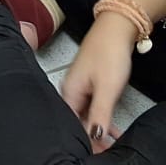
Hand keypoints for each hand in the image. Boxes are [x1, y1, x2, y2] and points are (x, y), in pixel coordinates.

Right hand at [63, 12, 133, 149]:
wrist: (114, 31)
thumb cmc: (107, 53)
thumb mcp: (107, 88)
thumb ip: (99, 114)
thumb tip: (93, 135)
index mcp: (68, 91)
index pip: (72, 124)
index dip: (84, 140)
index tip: (96, 151)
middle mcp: (70, 90)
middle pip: (76, 120)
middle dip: (90, 137)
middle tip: (104, 149)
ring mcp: (79, 87)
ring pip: (85, 115)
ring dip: (97, 129)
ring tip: (109, 143)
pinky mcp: (88, 85)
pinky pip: (91, 108)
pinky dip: (100, 119)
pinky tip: (110, 128)